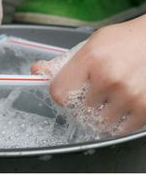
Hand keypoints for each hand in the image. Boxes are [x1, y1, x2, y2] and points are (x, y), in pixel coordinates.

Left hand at [32, 15, 145, 136]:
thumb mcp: (92, 46)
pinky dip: (119, 124)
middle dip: (86, 106)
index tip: (69, 94)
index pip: (59, 94)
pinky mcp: (142, 109)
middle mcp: (108, 77)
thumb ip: (64, 63)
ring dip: (103, 116)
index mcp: (92, 59)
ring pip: (99, 124)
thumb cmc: (125, 43)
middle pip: (79, 112)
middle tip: (98, 93)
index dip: (63, 96)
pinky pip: (119, 131)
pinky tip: (123, 107)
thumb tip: (37, 71)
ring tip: (113, 98)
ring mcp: (126, 95)